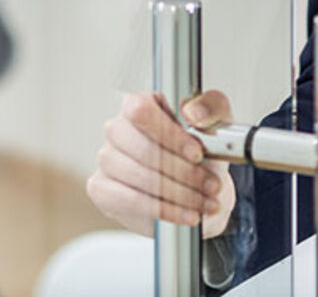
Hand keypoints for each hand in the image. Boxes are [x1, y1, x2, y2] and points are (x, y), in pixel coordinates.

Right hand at [86, 90, 236, 237]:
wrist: (198, 191)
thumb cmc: (201, 155)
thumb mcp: (216, 125)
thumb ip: (211, 108)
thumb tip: (194, 111)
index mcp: (141, 103)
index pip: (142, 110)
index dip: (170, 134)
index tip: (197, 154)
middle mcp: (118, 128)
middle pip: (142, 149)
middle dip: (183, 172)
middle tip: (210, 186)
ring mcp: (106, 158)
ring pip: (138, 176)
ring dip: (178, 194)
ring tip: (203, 202)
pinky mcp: (101, 188)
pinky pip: (128, 200)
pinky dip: (162, 210)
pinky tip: (184, 214)